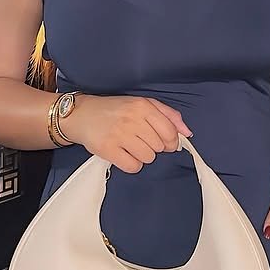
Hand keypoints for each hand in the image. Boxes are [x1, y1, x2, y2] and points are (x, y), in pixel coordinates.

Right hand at [65, 95, 191, 174]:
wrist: (82, 114)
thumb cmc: (115, 110)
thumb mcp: (142, 104)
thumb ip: (168, 115)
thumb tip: (187, 133)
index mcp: (143, 106)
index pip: (170, 132)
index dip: (171, 142)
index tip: (164, 143)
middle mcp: (132, 119)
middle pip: (159, 147)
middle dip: (154, 147)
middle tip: (140, 140)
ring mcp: (119, 134)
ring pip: (148, 158)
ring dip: (142, 156)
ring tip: (131, 146)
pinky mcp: (107, 149)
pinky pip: (133, 166)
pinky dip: (131, 164)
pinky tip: (124, 154)